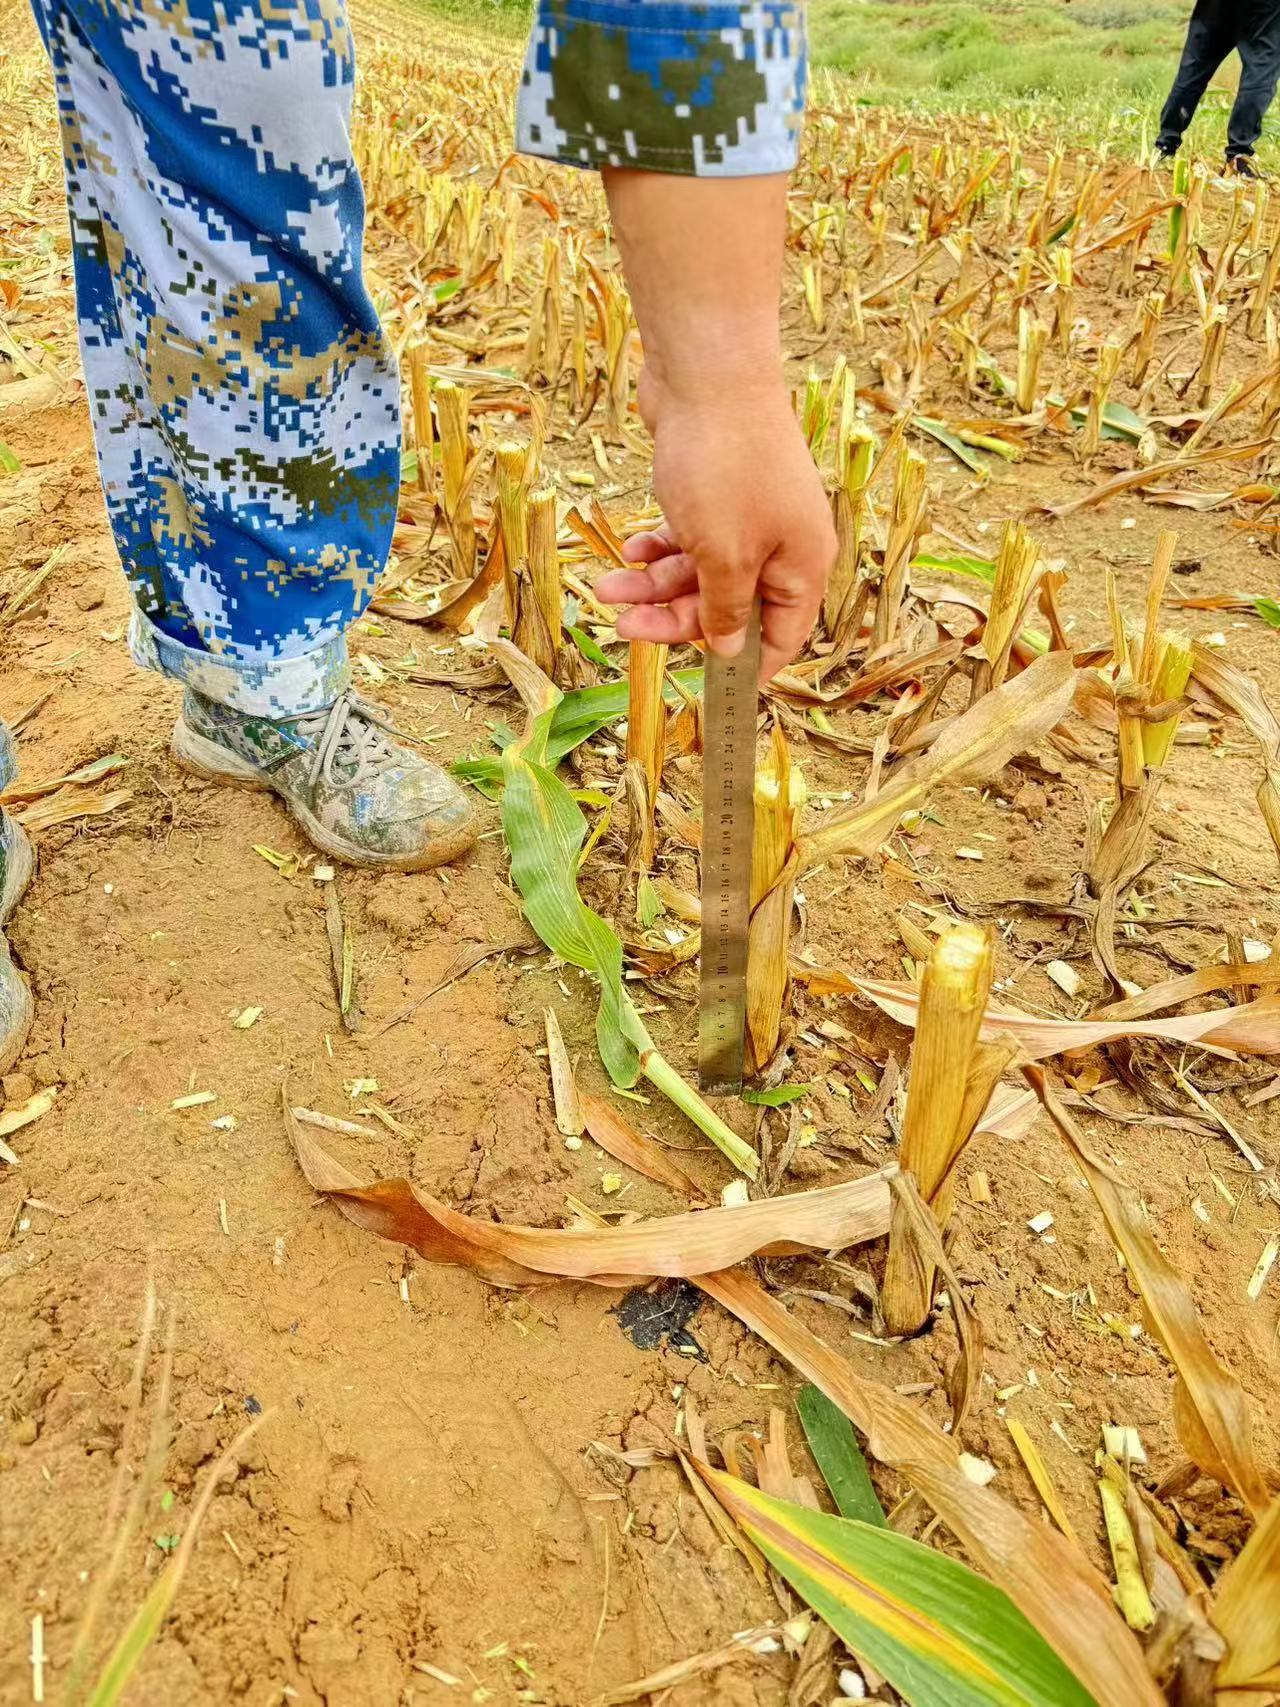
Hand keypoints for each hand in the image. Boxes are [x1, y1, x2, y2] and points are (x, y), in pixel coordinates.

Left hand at [595, 373, 835, 681]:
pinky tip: (629, 549)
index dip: (747, 665)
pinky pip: (688, 538)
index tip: (711, 691)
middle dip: (675, 618)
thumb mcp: (724, 555)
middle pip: (729, 607)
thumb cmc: (726, 465)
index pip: (782, 637)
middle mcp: (782, 544)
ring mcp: (749, 516)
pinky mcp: (716, 491)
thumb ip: (725, 608)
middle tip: (624, 626)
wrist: (708, 371)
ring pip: (700, 572)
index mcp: (802, 566)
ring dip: (653, 585)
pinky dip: (659, 548)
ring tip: (607, 586)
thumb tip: (730, 648)